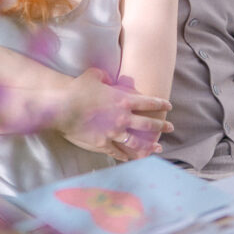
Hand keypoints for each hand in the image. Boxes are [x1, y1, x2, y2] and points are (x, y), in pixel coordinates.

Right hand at [58, 69, 172, 160]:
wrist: (63, 107)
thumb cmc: (78, 88)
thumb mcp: (93, 75)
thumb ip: (104, 76)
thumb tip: (107, 77)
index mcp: (123, 100)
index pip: (148, 102)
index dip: (160, 104)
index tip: (168, 106)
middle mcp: (123, 118)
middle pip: (148, 124)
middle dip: (161, 126)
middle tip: (171, 128)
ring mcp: (114, 133)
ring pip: (137, 142)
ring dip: (149, 145)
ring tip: (158, 148)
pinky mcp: (103, 144)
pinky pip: (118, 152)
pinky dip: (125, 155)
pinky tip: (130, 158)